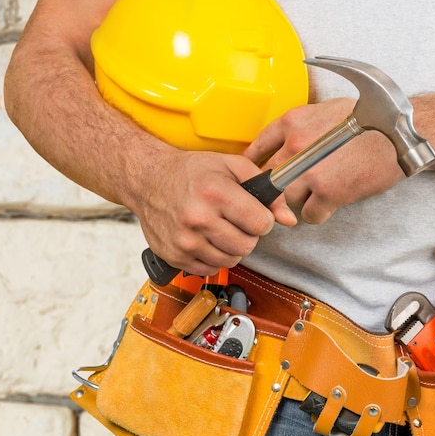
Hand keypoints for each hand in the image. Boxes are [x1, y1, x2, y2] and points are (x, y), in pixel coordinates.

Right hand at [129, 148, 296, 275]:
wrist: (147, 179)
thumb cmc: (189, 171)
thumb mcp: (231, 166)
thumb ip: (264, 189)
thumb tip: (288, 218)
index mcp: (215, 193)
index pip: (260, 224)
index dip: (262, 219)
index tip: (253, 214)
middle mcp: (198, 219)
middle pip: (247, 246)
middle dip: (248, 235)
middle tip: (235, 221)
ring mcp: (185, 241)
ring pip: (230, 260)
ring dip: (231, 247)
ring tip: (219, 229)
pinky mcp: (175, 256)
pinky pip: (209, 269)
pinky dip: (213, 257)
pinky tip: (205, 239)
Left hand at [244, 98, 405, 223]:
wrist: (403, 135)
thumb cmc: (371, 120)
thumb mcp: (326, 110)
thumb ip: (300, 127)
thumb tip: (280, 147)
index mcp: (293, 121)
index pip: (257, 147)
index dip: (255, 165)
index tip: (256, 175)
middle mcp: (296, 144)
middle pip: (270, 178)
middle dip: (280, 185)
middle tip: (296, 186)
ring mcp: (309, 170)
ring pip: (286, 199)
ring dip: (301, 200)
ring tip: (321, 191)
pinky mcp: (327, 192)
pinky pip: (308, 215)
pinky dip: (319, 213)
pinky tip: (332, 202)